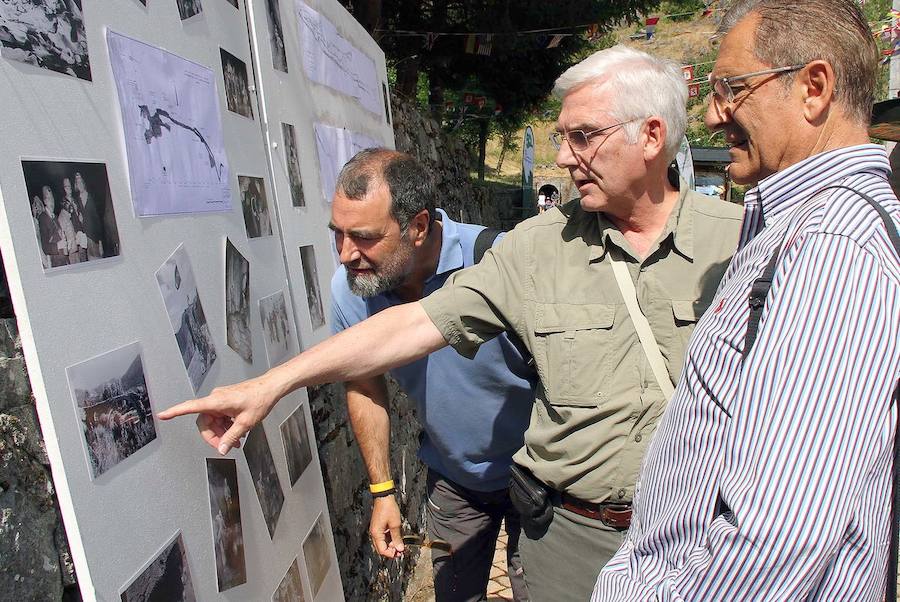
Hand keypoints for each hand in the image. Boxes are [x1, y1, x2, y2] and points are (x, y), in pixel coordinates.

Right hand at [158, 374, 280, 453]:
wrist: (270, 387)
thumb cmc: (259, 399)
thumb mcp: (246, 423)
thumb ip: (231, 437)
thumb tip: (221, 449)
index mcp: (217, 401)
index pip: (191, 407)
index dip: (175, 412)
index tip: (162, 415)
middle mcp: (215, 398)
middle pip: (204, 422)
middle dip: (214, 436)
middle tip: (227, 446)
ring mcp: (220, 399)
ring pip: (212, 421)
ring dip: (221, 432)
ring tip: (236, 441)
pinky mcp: (225, 400)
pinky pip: (219, 416)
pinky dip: (225, 426)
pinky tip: (237, 431)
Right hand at [370, 495, 404, 558]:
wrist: (384, 497)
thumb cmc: (388, 508)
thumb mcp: (395, 524)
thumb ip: (397, 538)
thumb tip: (400, 548)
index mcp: (376, 534)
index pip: (382, 550)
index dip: (391, 554)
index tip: (400, 553)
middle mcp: (374, 533)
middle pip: (381, 548)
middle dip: (391, 550)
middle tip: (401, 550)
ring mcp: (376, 530)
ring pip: (383, 543)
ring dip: (391, 545)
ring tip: (400, 544)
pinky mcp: (378, 526)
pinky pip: (383, 537)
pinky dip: (390, 539)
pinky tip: (397, 537)